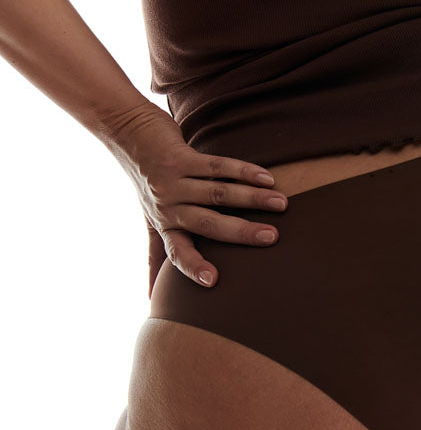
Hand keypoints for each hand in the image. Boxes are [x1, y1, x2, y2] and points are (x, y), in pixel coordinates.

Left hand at [99, 99, 286, 296]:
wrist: (129, 133)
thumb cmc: (149, 182)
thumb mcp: (151, 219)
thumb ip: (157, 252)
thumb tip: (149, 296)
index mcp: (164, 225)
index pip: (177, 252)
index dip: (193, 267)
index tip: (212, 281)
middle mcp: (167, 206)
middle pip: (208, 224)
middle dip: (241, 232)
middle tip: (272, 238)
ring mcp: (173, 181)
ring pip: (217, 194)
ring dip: (252, 199)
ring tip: (281, 204)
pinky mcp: (181, 157)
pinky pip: (217, 166)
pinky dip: (244, 172)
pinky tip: (266, 179)